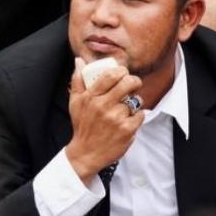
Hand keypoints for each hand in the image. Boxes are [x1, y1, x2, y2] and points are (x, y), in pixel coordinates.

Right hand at [64, 57, 143, 180]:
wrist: (86, 154)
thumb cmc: (82, 126)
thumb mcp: (75, 103)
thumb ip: (77, 80)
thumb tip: (79, 61)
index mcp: (91, 97)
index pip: (110, 75)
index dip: (121, 71)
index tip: (123, 73)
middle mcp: (103, 106)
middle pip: (127, 83)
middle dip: (134, 81)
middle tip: (134, 83)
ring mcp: (116, 118)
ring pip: (135, 100)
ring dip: (135, 101)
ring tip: (128, 106)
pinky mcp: (127, 130)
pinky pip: (140, 115)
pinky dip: (138, 116)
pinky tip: (130, 119)